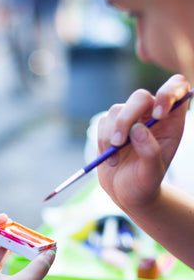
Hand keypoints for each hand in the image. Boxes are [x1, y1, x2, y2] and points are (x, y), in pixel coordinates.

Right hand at [97, 74, 189, 209]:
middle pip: (140, 97)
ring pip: (117, 110)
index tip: (158, 114)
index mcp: (171, 121)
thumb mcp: (152, 173)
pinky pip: (103, 122)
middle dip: (126, 119)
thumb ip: (149, 151)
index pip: (176, 88)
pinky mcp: (111, 125)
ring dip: (111, 136)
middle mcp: (151, 115)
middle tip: (119, 143)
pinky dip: (102, 140)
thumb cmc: (145, 183)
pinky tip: (109, 157)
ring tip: (114, 159)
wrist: (126, 192)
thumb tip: (137, 128)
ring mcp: (130, 119)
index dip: (168, 93)